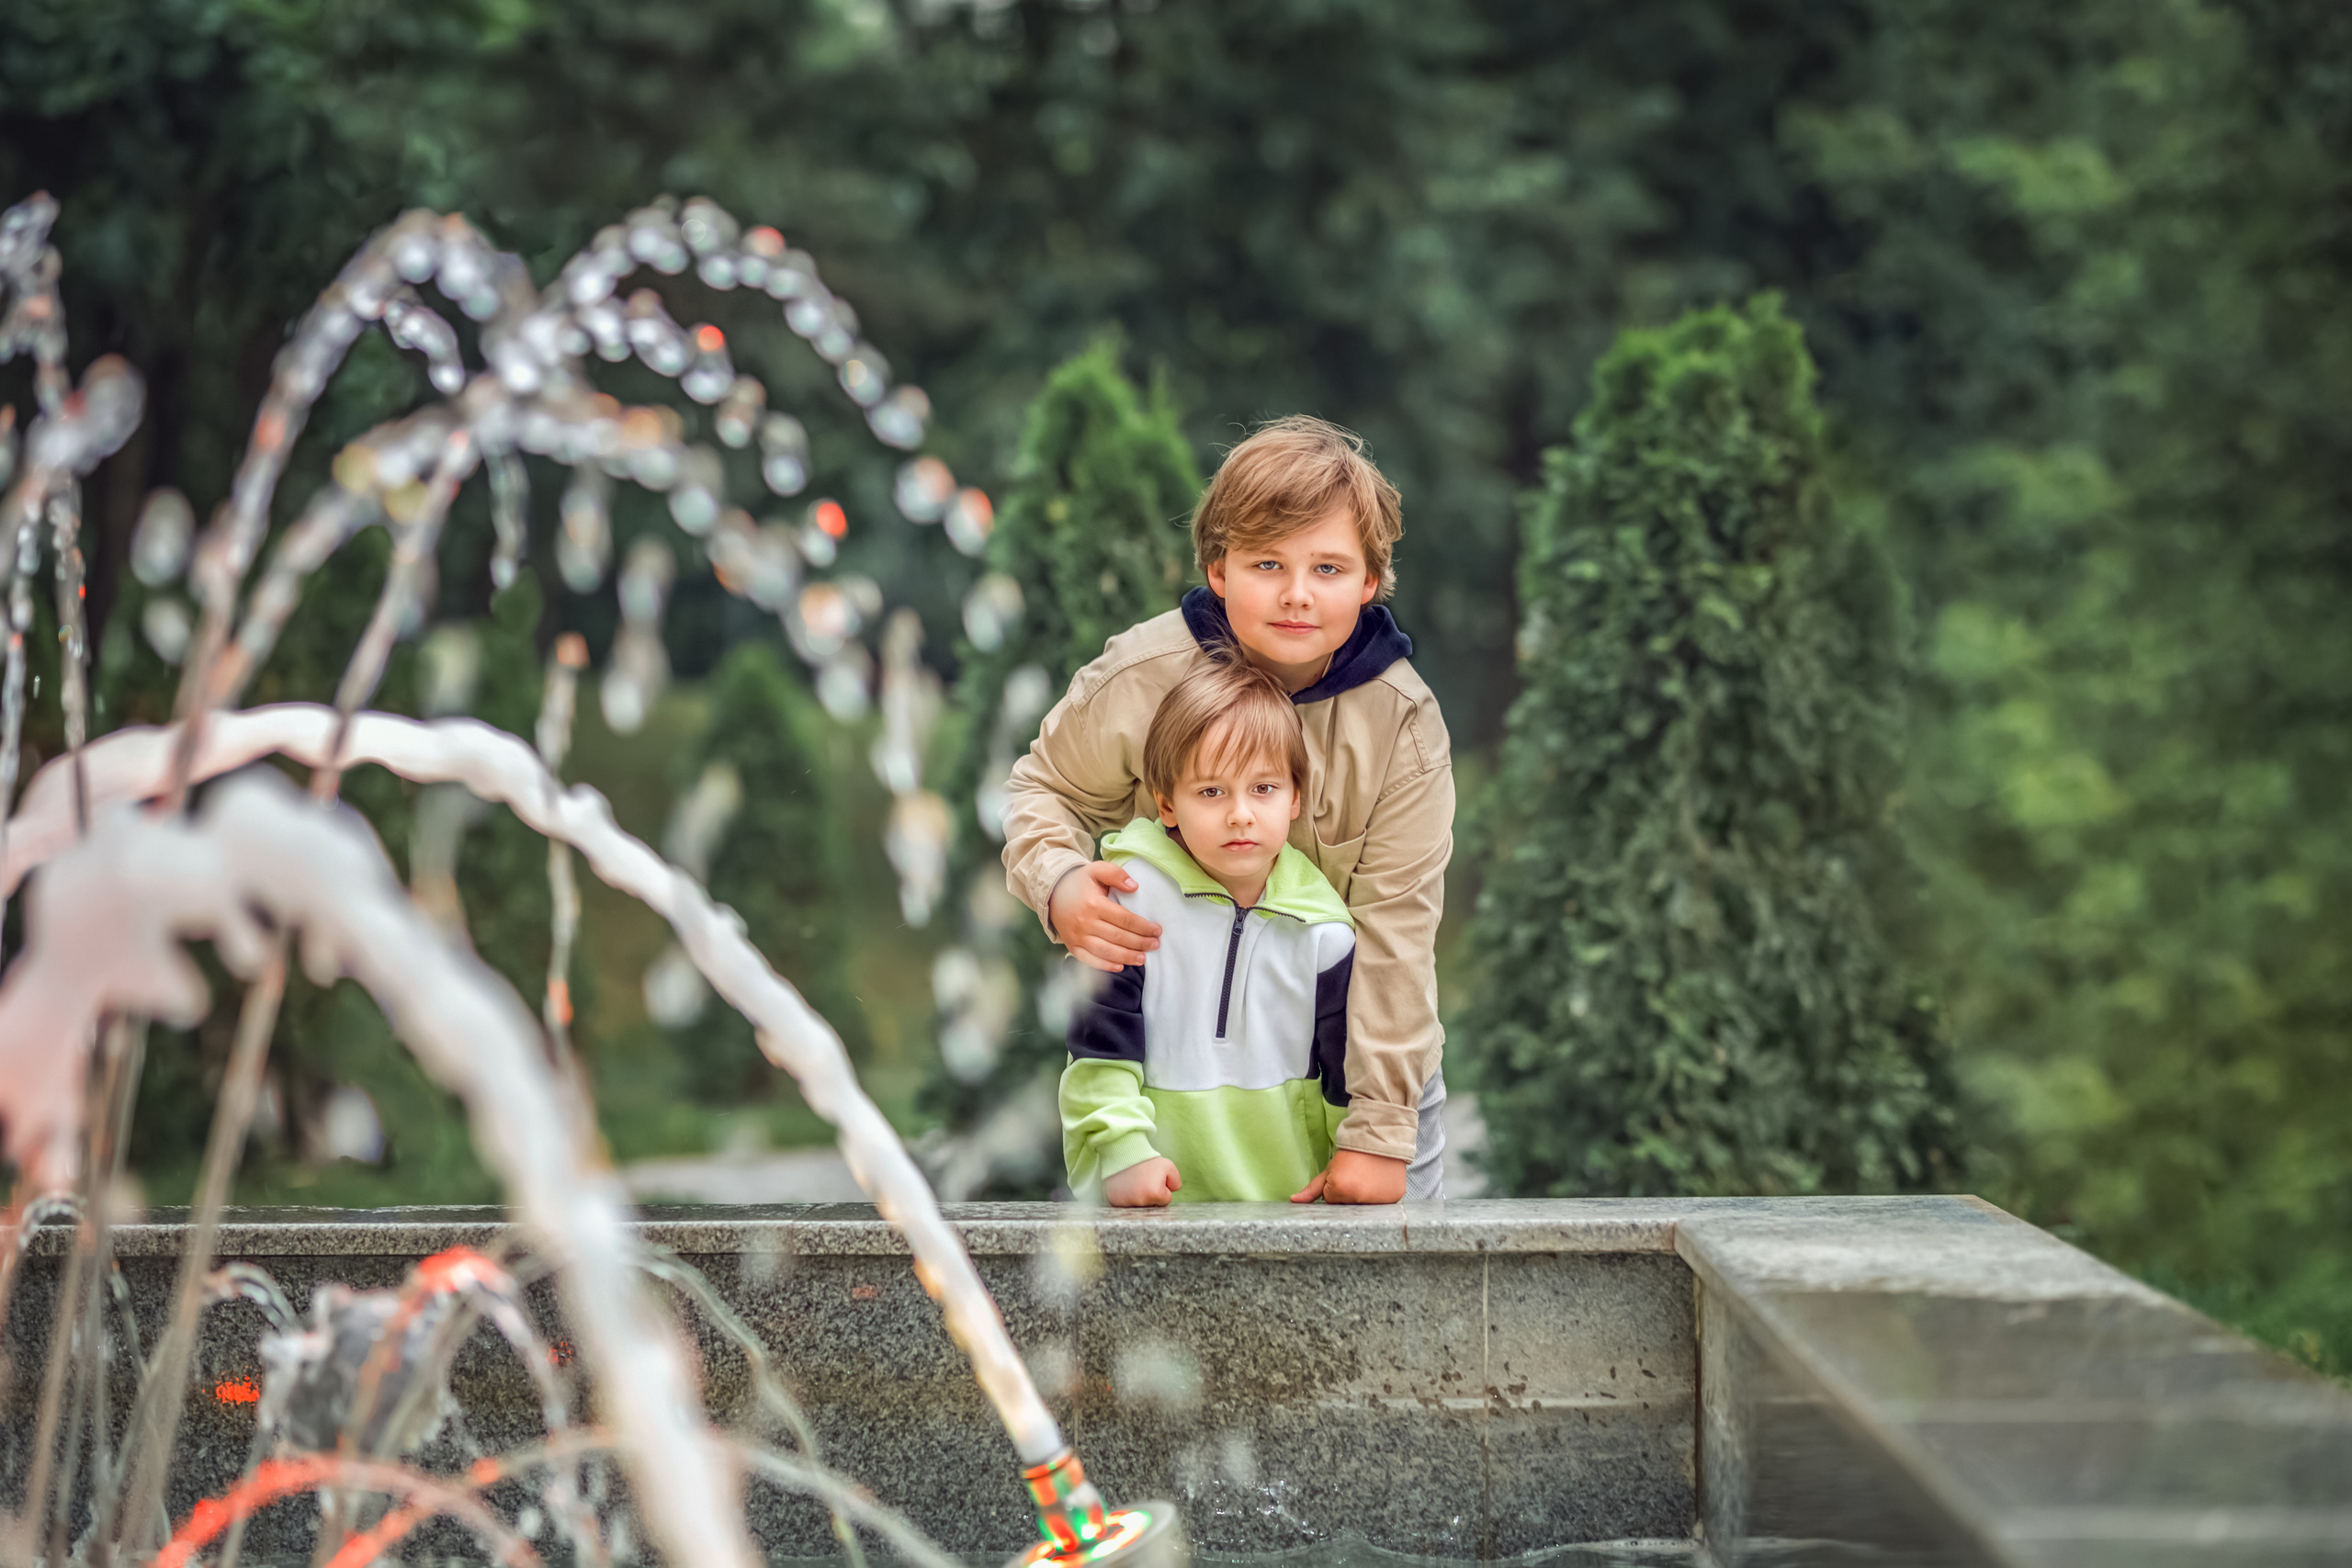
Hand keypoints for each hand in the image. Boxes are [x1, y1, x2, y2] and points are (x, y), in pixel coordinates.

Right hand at [1049, 861, 1162, 971]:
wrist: (1052, 893)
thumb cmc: (1079, 882)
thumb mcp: (1096, 870)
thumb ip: (1116, 874)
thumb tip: (1134, 887)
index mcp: (1094, 904)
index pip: (1125, 919)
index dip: (1143, 927)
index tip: (1157, 930)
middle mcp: (1085, 923)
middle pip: (1118, 937)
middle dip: (1140, 943)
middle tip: (1155, 945)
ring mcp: (1077, 937)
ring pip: (1106, 952)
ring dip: (1127, 957)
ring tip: (1143, 958)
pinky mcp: (1072, 946)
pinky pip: (1090, 960)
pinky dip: (1105, 966)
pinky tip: (1120, 966)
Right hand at [1103, 1157, 1181, 1206]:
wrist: (1121, 1156)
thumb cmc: (1146, 1162)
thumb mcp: (1168, 1166)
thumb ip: (1175, 1182)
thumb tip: (1170, 1194)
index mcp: (1155, 1193)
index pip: (1166, 1200)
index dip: (1162, 1189)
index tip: (1153, 1179)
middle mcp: (1141, 1201)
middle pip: (1153, 1205)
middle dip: (1151, 1195)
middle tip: (1143, 1181)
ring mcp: (1127, 1204)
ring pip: (1141, 1207)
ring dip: (1140, 1197)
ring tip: (1134, 1183)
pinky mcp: (1115, 1204)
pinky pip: (1127, 1206)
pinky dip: (1128, 1199)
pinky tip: (1126, 1188)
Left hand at [1290, 1149, 1407, 1204]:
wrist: (1378, 1138)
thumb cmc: (1351, 1154)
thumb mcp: (1329, 1170)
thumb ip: (1312, 1189)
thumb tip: (1294, 1200)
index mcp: (1340, 1191)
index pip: (1332, 1204)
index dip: (1335, 1192)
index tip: (1344, 1178)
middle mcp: (1359, 1198)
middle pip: (1349, 1208)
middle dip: (1349, 1197)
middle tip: (1357, 1178)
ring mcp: (1379, 1200)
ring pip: (1366, 1208)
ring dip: (1365, 1199)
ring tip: (1368, 1180)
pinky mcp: (1394, 1198)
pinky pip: (1383, 1206)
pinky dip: (1380, 1197)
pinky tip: (1380, 1183)